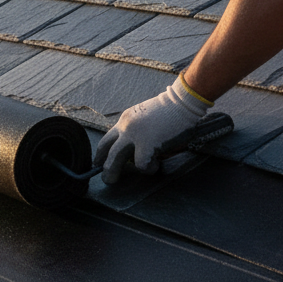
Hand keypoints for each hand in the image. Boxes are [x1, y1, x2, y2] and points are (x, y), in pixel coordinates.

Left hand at [94, 75, 211, 184]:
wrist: (184, 101)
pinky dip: (148, 169)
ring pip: (114, 158)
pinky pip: (141, 164)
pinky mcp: (146, 144)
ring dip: (111, 172)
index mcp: (125, 119)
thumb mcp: (147, 117)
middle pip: (106, 149)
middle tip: (104, 177)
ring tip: (112, 181)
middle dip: (102, 165)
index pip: (108, 138)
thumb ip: (139, 131)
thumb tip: (136, 152)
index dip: (102, 152)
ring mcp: (134, 135)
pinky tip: (156, 167)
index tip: (98, 162)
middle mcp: (125, 127)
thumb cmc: (173, 109)